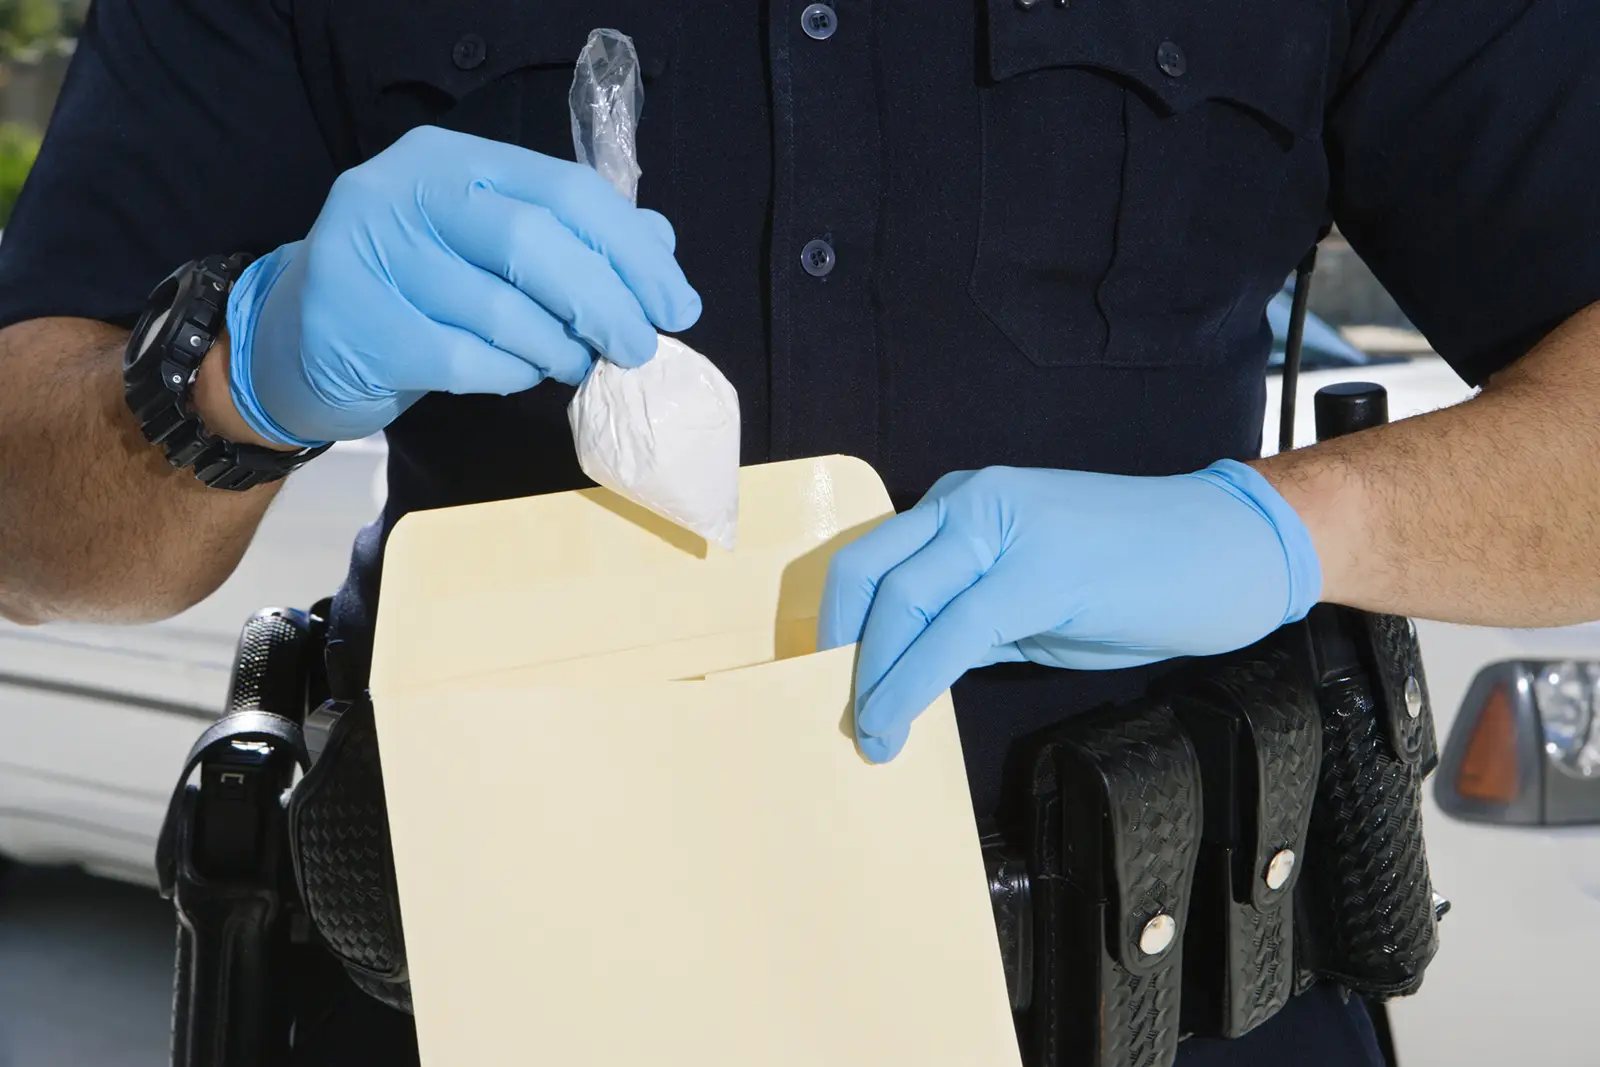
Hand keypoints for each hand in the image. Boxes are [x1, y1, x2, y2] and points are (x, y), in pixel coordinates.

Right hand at [224, 126, 701, 444]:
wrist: (302, 338)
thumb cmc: (416, 288)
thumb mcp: (490, 248)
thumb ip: (572, 238)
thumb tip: (659, 246)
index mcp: (450, 159)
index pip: (563, 189)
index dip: (630, 250)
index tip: (675, 303)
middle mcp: (403, 191)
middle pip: (532, 240)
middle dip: (604, 301)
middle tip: (639, 346)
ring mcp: (369, 254)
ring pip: (499, 307)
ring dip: (559, 347)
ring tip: (577, 363)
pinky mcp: (356, 323)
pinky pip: (463, 358)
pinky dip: (511, 374)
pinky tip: (524, 375)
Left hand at [817, 462, 1321, 761]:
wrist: (1232, 548)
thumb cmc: (1139, 574)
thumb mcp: (1031, 595)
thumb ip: (969, 619)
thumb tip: (911, 669)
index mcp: (967, 502)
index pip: (873, 560)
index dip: (839, 625)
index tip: (826, 681)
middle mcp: (973, 501)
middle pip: (870, 575)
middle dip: (842, 653)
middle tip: (840, 713)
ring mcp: (1006, 529)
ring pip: (903, 602)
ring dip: (873, 677)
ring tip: (870, 734)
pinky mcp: (1039, 570)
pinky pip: (953, 632)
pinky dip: (912, 683)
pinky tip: (899, 721)